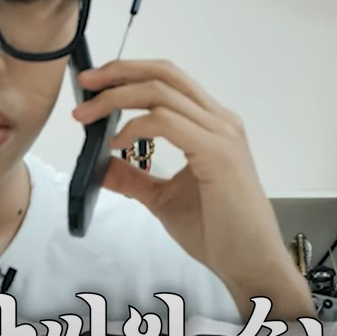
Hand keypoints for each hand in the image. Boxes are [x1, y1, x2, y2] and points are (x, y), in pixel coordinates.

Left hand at [73, 59, 312, 317]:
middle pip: (165, 74)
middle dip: (119, 72)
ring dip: (117, 98)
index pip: (168, 80)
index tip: (94, 84)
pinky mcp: (217, 153)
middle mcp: (219, 121)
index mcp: (211, 126)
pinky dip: (135, 126)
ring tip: (87, 114)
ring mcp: (221, 134)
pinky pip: (167, 122)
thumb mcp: (162, 199)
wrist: (250, 263)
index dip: (129, 73)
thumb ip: (134, 178)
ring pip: (161, 93)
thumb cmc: (218, 232)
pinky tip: (117, 144)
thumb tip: (101, 165)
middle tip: (86, 82)